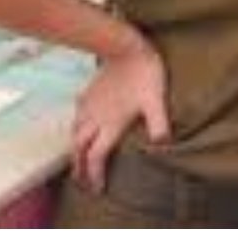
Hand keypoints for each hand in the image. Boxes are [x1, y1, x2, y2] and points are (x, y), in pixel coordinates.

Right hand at [70, 31, 169, 192]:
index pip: (96, 157)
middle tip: (81, 180)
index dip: (95, 175)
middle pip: (79, 149)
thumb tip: (163, 145)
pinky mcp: (88, 91)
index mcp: (110, 124)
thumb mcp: (156, 100)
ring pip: (74, 132)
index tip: (97, 189)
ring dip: (75, 148)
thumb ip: (158, 123)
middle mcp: (94, 118)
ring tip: (78, 156)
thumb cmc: (144, 73)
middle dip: (79, 167)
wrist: (126, 47)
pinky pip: (77, 114)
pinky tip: (81, 123)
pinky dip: (76, 126)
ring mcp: (89, 104)